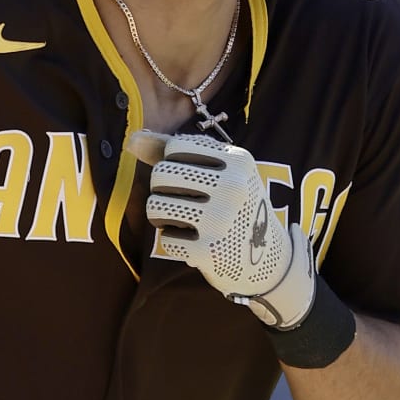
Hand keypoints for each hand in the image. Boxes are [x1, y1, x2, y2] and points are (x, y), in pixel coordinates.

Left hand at [127, 131, 316, 328]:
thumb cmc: (234, 207)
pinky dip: (174, 241)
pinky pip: (165, 238)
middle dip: (162, 189)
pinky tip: (192, 243)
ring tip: (179, 220)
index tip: (191, 178)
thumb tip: (132, 140)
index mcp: (238, 160)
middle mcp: (232, 187)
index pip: (174, 147)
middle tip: (181, 201)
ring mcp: (220, 219)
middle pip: (161, 174)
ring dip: (161, 215)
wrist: (267, 260)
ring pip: (155, 205)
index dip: (172, 163)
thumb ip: (174, 152)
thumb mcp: (220, 172)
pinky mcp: (208, 251)